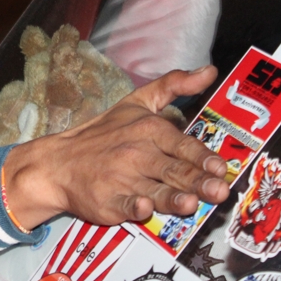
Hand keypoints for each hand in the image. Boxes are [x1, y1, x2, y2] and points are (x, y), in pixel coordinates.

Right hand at [3, 66, 228, 229]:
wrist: (58, 164)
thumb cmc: (102, 135)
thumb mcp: (136, 103)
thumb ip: (173, 86)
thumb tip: (209, 71)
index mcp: (148, 130)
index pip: (182, 145)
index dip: (203, 157)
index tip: (221, 168)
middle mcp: (137, 154)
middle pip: (174, 170)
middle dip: (197, 181)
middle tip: (218, 191)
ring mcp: (122, 180)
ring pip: (155, 191)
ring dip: (172, 198)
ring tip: (190, 204)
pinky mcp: (108, 202)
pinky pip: (124, 206)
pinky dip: (134, 207)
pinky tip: (144, 208)